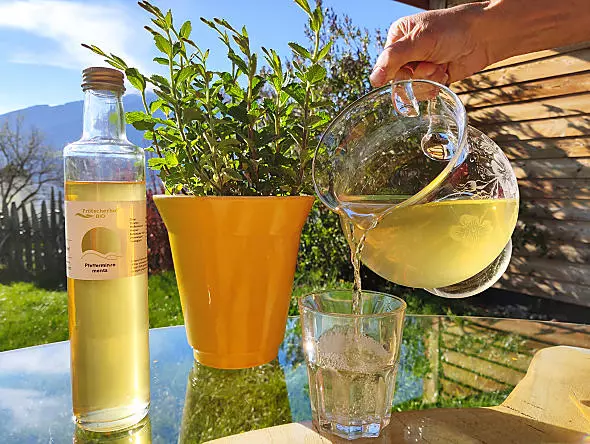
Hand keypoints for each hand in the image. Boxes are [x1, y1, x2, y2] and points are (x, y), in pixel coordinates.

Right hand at [370, 3, 493, 86]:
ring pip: (411, 90)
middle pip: (397, 81)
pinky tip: (445, 73)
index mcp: (397, 38)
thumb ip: (393, 59)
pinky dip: (436, 86)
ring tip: (440, 66)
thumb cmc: (453, 30)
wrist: (484, 37)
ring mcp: (419, 67)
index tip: (413, 64)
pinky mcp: (432, 79)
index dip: (399, 71)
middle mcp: (405, 53)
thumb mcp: (419, 41)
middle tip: (431, 64)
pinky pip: (424, 94)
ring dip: (428, 81)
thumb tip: (373, 80)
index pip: (384, 67)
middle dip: (416, 77)